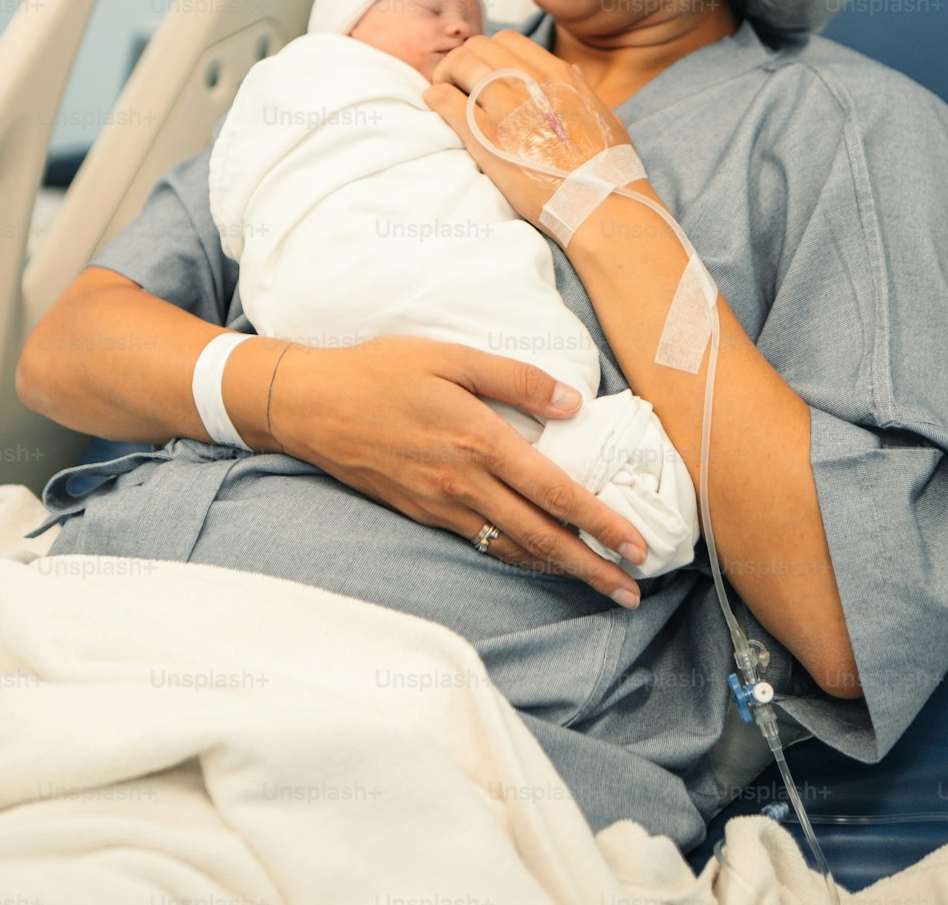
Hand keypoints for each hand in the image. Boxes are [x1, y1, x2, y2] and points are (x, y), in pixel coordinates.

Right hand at [268, 335, 645, 606]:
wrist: (311, 405)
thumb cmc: (381, 371)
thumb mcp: (450, 356)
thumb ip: (516, 379)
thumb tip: (572, 403)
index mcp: (479, 440)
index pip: (554, 491)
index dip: (599, 522)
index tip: (635, 545)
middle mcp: (464, 483)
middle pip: (541, 536)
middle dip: (592, 567)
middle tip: (633, 591)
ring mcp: (441, 505)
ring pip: (513, 548)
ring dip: (560, 570)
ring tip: (598, 585)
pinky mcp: (422, 515)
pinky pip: (481, 543)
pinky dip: (518, 557)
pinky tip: (539, 559)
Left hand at [423, 31, 636, 227]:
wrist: (598, 201)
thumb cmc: (606, 164)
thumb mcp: (602, 113)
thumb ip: (580, 88)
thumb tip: (570, 71)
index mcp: (556, 74)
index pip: (507, 40)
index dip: (488, 51)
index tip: (484, 69)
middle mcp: (529, 83)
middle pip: (478, 47)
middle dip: (462, 59)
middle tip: (457, 81)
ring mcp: (505, 108)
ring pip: (459, 65)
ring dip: (445, 74)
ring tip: (443, 91)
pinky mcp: (485, 138)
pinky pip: (446, 100)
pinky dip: (435, 96)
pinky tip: (435, 104)